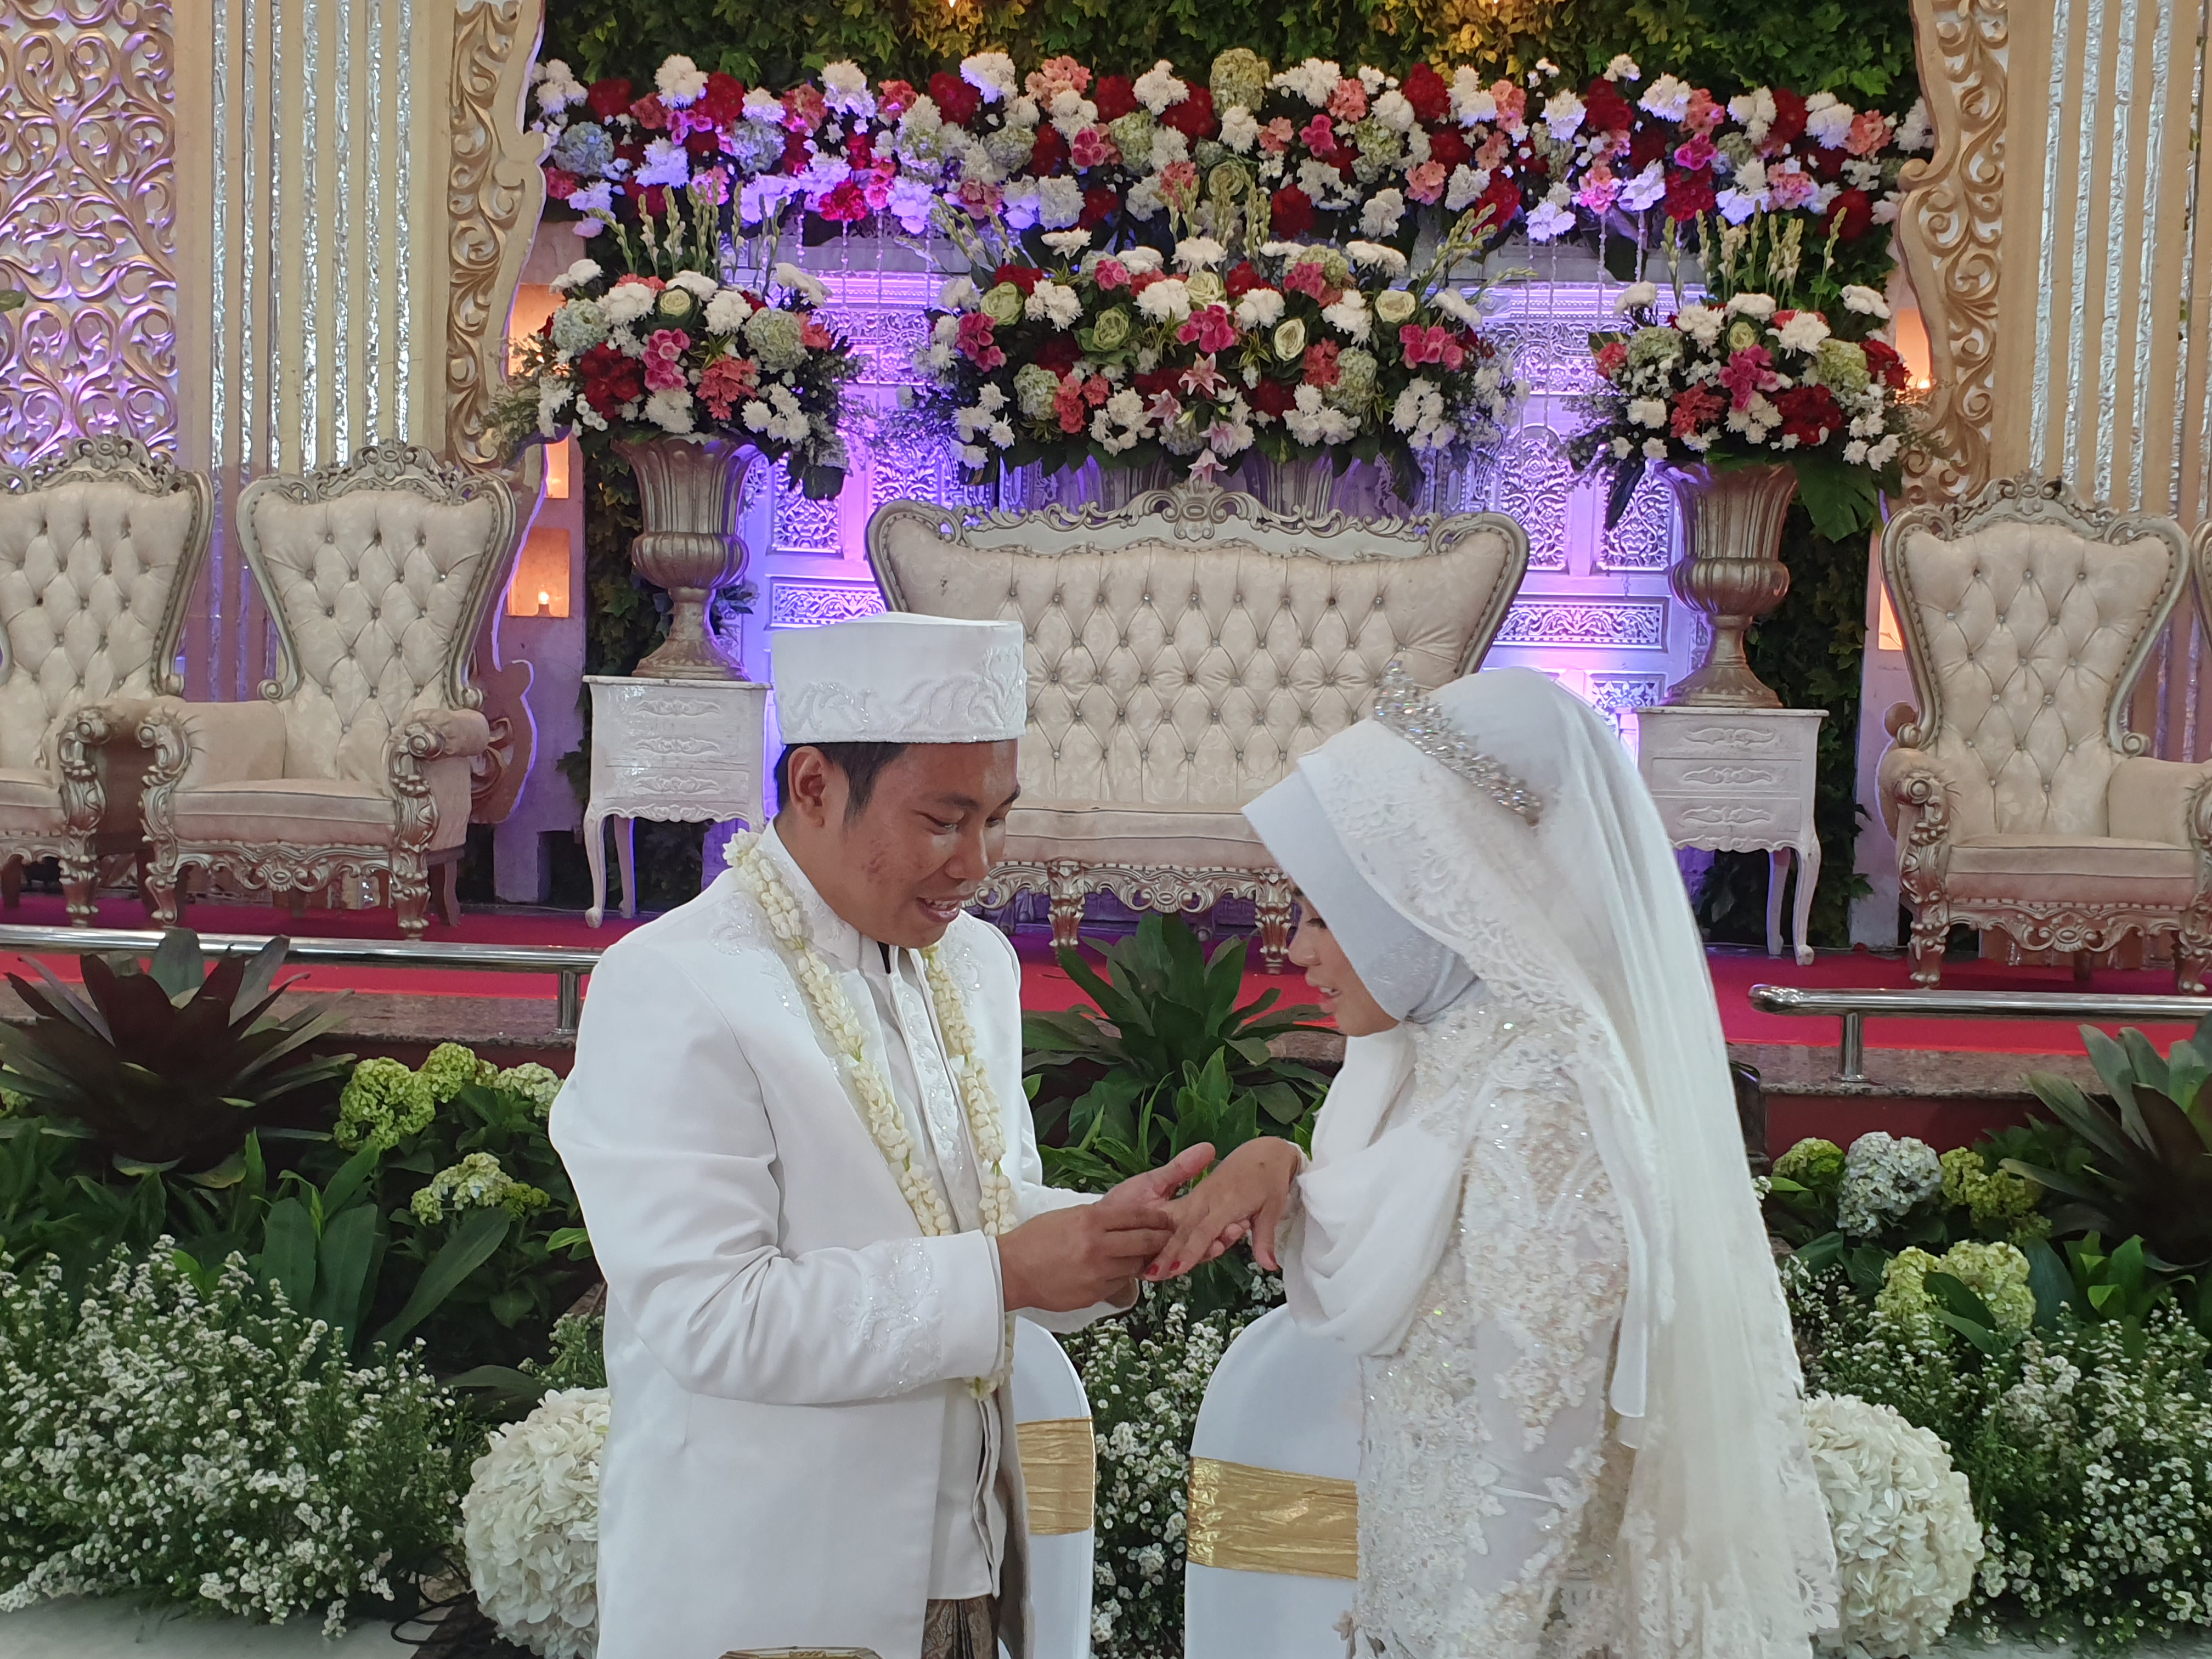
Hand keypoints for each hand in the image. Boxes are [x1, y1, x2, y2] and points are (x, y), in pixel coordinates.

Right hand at [998, 1144, 1215, 1311]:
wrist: (1011, 1271)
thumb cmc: (1034, 1241)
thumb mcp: (1067, 1217)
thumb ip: (1097, 1219)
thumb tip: (1124, 1220)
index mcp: (1090, 1219)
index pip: (1137, 1216)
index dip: (1157, 1218)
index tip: (1166, 1218)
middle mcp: (1097, 1245)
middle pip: (1145, 1242)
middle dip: (1161, 1240)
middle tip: (1169, 1238)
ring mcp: (1097, 1272)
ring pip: (1135, 1266)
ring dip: (1141, 1261)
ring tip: (1144, 1257)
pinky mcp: (1094, 1293)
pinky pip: (1118, 1284)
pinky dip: (1120, 1278)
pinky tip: (1114, 1272)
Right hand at [1151, 1138, 1302, 1277]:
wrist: (1263, 1152)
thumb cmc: (1270, 1180)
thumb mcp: (1273, 1209)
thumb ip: (1265, 1239)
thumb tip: (1270, 1266)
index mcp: (1226, 1202)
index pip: (1205, 1231)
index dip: (1191, 1250)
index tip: (1177, 1269)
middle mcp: (1208, 1199)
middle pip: (1184, 1229)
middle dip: (1167, 1252)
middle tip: (1151, 1275)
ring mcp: (1200, 1195)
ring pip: (1177, 1222)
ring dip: (1162, 1244)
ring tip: (1147, 1267)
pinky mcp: (1197, 1194)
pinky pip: (1180, 1215)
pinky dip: (1167, 1232)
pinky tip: (1155, 1247)